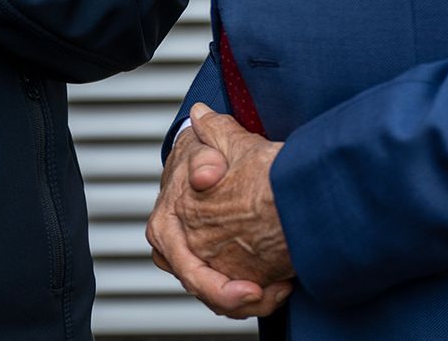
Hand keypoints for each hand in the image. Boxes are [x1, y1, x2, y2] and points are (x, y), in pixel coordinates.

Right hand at [146, 107, 293, 319]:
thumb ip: (204, 156)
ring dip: (251, 301)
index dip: (221, 289)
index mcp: (165, 228)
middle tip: (275, 293)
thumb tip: (204, 174)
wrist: (202, 153)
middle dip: (241, 302)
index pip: (190, 272)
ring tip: (282, 289)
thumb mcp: (204, 145)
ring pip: (217, 298)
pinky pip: (226, 290)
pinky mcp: (207, 262)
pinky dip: (251, 294)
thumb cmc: (202, 151)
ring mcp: (189, 258)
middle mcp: (172, 249)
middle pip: (205, 292)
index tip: (253, 289)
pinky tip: (278, 284)